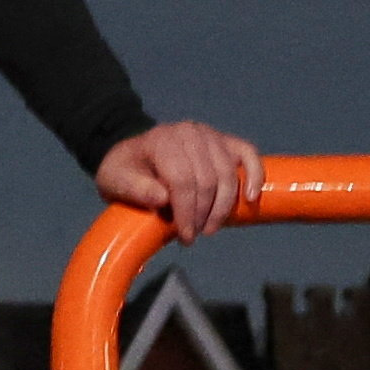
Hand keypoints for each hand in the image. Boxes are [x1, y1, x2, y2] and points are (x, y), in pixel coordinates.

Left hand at [94, 117, 263, 239]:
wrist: (136, 155)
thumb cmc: (126, 171)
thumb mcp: (115, 181)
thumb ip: (135, 189)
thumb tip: (162, 198)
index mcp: (163, 140)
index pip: (182, 179)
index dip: (186, 212)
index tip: (185, 236)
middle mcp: (190, 133)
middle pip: (207, 180)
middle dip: (203, 214)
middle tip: (193, 235)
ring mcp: (211, 135)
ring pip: (228, 174)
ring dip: (223, 207)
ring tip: (210, 228)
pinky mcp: (225, 141)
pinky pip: (248, 154)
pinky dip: (254, 175)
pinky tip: (249, 198)